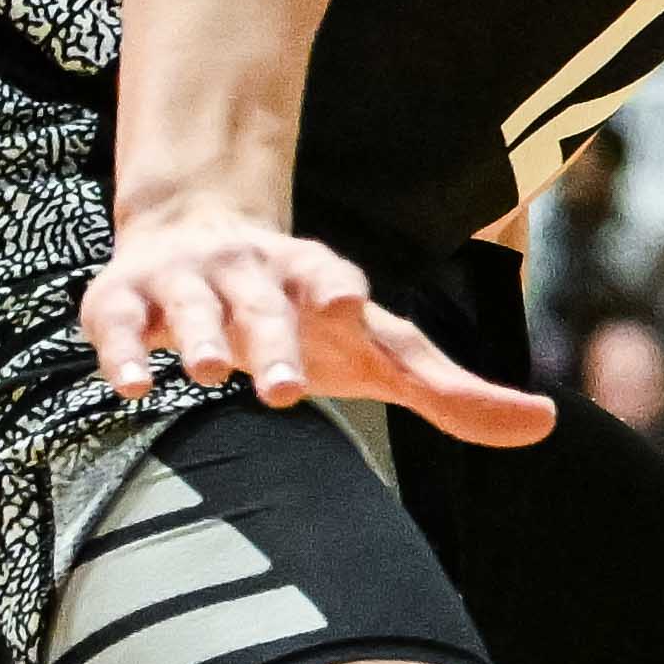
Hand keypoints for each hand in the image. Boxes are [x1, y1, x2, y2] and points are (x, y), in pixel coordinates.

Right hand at [80, 202, 557, 442]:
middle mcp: (252, 271)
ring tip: (203, 373)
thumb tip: (545, 424)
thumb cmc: (309, 317)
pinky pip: (118, 321)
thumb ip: (451, 390)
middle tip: (282, 390)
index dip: (338, 287)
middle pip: (263, 305)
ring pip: (192, 306)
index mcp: (317, 275)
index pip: (332, 277)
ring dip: (196, 336)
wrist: (199, 239)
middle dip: (271, 339)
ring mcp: (187, 281)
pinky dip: (120, 349)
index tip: (348, 305)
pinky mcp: (124, 298)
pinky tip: (129, 384)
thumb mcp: (379, 350)